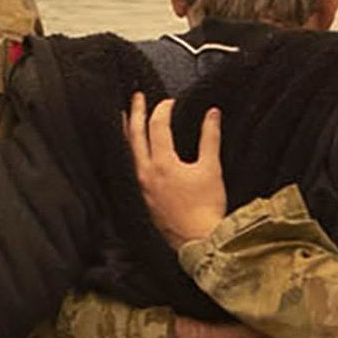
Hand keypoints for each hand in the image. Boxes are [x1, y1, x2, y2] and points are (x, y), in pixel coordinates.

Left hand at [123, 93, 229, 243]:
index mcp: (163, 164)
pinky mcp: (143, 198)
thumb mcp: (211, 169)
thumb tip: (212, 113)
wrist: (198, 240)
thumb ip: (210, 138)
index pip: (158, 126)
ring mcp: (141, 187)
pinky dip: (131, 153)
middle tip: (136, 97)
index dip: (163, 109)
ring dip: (128, 132)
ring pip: (129, 153)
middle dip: (135, 113)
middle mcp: (146, 173)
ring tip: (125, 119)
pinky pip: (131, 168)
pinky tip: (133, 152)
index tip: (170, 102)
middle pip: (135, 136)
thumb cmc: (206, 208)